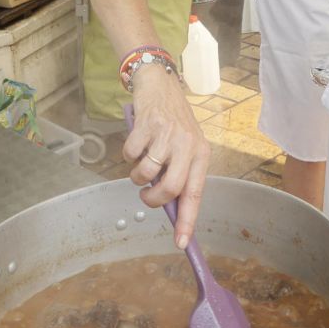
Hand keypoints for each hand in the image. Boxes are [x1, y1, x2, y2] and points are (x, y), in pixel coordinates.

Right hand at [122, 66, 210, 247]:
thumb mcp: (185, 146)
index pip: (195, 194)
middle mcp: (187, 144)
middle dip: (153, 199)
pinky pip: (130, 155)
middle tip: (146, 195)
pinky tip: (136, 142)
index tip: (181, 243)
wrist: (160, 84)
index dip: (188, 221)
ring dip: (136, 176)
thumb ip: (180, 172)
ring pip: (146, 174)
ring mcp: (166, 134)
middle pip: (170, 188)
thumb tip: (169, 206)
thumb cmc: (172, 121)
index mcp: (201, 153)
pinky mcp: (146, 124)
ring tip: (141, 162)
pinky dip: (128, 155)